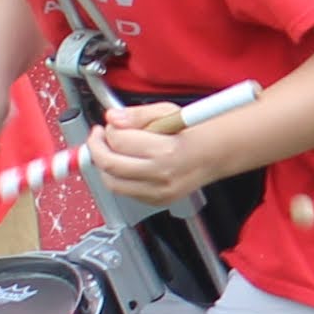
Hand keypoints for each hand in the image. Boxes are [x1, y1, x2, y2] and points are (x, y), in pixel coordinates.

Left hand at [84, 99, 206, 208]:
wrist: (216, 154)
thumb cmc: (194, 132)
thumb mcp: (167, 112)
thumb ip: (137, 114)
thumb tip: (113, 118)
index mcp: (166, 150)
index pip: (118, 141)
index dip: (109, 129)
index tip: (110, 124)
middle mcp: (162, 175)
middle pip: (110, 165)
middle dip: (97, 148)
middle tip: (98, 137)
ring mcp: (160, 192)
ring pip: (113, 183)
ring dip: (104, 166)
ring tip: (108, 151)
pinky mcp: (158, 201)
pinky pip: (126, 192)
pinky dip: (119, 178)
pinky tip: (124, 165)